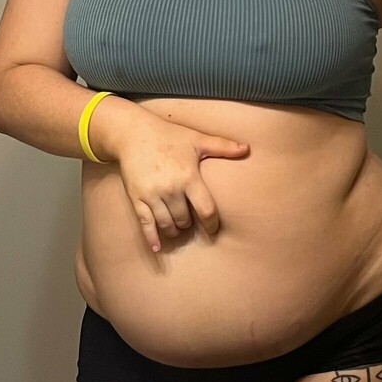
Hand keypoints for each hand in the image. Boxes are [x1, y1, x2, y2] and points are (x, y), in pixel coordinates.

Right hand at [101, 108, 249, 252]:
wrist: (134, 133)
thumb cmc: (169, 136)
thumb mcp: (197, 139)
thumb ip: (222, 146)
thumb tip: (247, 148)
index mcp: (188, 177)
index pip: (206, 209)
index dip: (211, 223)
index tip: (213, 229)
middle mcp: (171, 189)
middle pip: (184, 219)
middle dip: (189, 223)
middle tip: (190, 221)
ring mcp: (152, 195)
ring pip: (167, 223)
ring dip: (174, 230)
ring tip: (177, 228)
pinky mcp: (137, 197)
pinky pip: (145, 223)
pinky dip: (151, 237)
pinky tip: (156, 247)